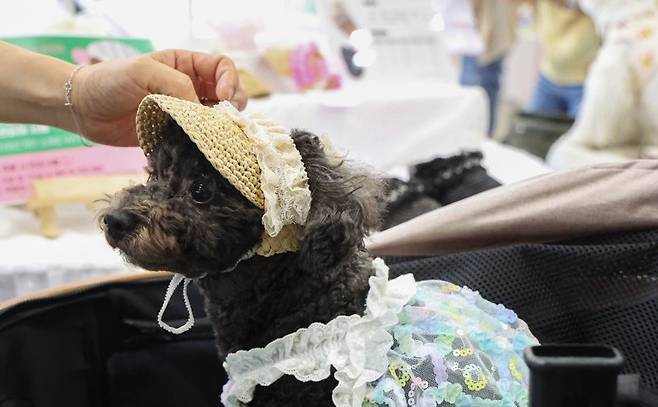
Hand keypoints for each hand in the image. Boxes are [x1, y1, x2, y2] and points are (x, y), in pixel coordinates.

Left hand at [72, 49, 247, 146]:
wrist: (82, 109)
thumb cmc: (109, 81)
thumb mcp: (144, 72)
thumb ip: (177, 85)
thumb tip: (204, 110)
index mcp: (185, 65)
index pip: (222, 67)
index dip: (230, 81)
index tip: (223, 97)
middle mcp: (189, 87)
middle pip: (229, 94)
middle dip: (233, 105)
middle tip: (225, 118)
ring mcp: (183, 112)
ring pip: (217, 118)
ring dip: (222, 126)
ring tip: (215, 134)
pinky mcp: (175, 134)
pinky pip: (199, 138)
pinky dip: (206, 143)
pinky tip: (202, 146)